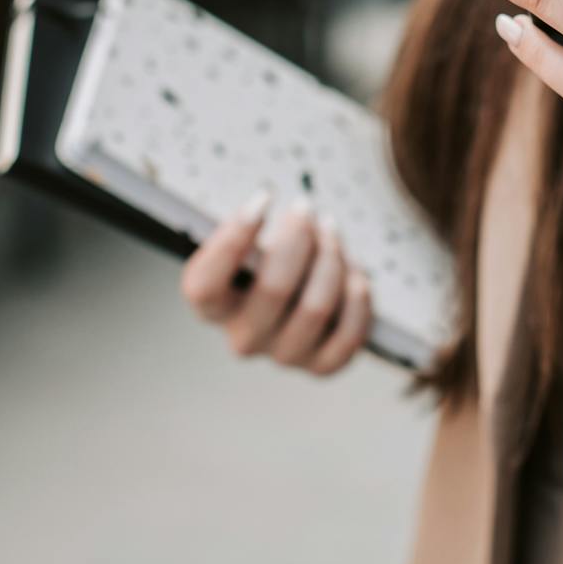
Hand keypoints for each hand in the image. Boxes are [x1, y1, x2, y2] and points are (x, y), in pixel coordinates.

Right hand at [180, 191, 373, 375]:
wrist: (303, 296)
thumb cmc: (272, 260)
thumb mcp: (250, 243)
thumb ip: (248, 230)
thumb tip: (262, 206)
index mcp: (214, 307)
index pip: (205, 286)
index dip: (233, 240)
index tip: (263, 198)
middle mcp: (243, 338)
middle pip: (274, 290)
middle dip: (298, 239)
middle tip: (306, 208)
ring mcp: (283, 355)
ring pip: (316, 308)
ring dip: (331, 260)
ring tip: (331, 232)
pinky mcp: (321, 365)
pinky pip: (349, 333)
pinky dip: (357, 297)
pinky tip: (354, 272)